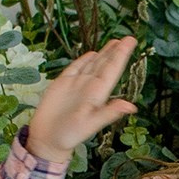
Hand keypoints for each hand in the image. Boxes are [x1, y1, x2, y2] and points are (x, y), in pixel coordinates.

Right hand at [25, 36, 139, 164]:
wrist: (46, 140)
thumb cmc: (69, 136)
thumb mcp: (89, 125)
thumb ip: (109, 113)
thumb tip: (132, 107)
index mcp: (97, 95)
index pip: (112, 70)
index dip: (121, 56)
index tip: (131, 41)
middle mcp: (89, 88)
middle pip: (105, 65)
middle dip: (116, 52)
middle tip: (129, 38)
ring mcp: (76, 86)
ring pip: (92, 65)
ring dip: (104, 54)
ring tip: (115, 42)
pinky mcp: (62, 85)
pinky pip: (75, 69)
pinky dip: (83, 61)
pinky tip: (91, 54)